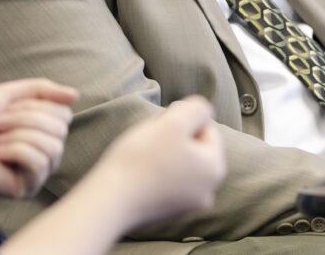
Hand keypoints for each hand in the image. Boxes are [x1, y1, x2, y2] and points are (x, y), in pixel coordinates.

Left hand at [0, 78, 77, 197]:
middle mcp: (46, 151)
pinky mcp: (29, 188)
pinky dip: (15, 151)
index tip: (6, 108)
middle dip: (25, 119)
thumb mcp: (8, 94)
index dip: (35, 106)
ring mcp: (39, 172)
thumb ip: (41, 90)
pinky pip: (39, 162)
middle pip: (60, 128)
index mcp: (43, 130)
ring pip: (52, 145)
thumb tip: (76, 94)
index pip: (63, 113)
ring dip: (18, 135)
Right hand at [89, 96, 226, 228]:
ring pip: (180, 166)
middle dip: (174, 138)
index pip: (207, 128)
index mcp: (214, 169)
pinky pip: (167, 184)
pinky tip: (139, 174)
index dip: (182, 119)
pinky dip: (156, 175)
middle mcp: (207, 192)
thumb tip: (203, 111)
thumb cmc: (142, 159)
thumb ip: (197, 109)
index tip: (160, 124)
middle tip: (150, 139)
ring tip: (142, 156)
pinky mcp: (167, 214)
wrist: (110, 201)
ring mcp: (188, 207)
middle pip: (195, 149)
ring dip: (165, 155)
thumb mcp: (174, 123)